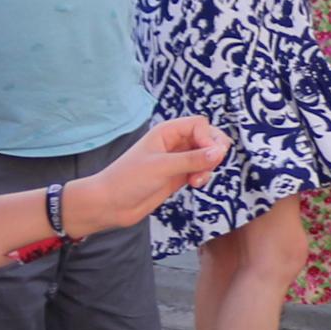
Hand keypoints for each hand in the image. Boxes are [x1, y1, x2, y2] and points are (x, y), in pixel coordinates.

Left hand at [81, 116, 230, 226]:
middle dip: (213, 151)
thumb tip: (219, 152)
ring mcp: (176, 160)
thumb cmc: (128, 180)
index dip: (209, 138)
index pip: (200, 125)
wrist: (110, 204)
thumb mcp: (162, 167)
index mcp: (167, 132)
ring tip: (196, 181)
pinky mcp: (178, 176)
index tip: (211, 156)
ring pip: (206, 155)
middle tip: (210, 166)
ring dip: (208, 167)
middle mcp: (174, 143)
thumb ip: (192, 159)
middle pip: (207, 137)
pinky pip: (200, 170)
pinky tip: (194, 184)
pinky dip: (202, 176)